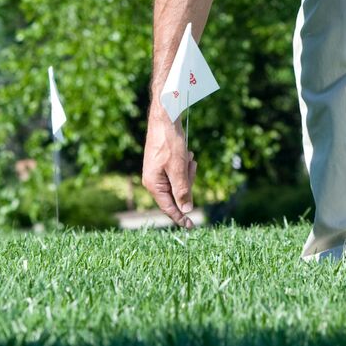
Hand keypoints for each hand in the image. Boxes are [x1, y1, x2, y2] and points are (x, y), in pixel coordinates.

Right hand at [142, 106, 196, 227]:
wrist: (165, 119)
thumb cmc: (169, 143)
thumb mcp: (178, 168)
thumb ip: (182, 191)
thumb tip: (186, 210)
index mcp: (153, 184)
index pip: (169, 208)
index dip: (181, 217)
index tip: (191, 227)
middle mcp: (153, 180)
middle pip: (176, 194)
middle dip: (187, 181)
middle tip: (190, 166)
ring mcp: (157, 172)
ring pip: (179, 182)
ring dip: (187, 171)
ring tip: (187, 156)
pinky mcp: (163, 165)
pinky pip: (178, 172)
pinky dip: (184, 164)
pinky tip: (185, 153)